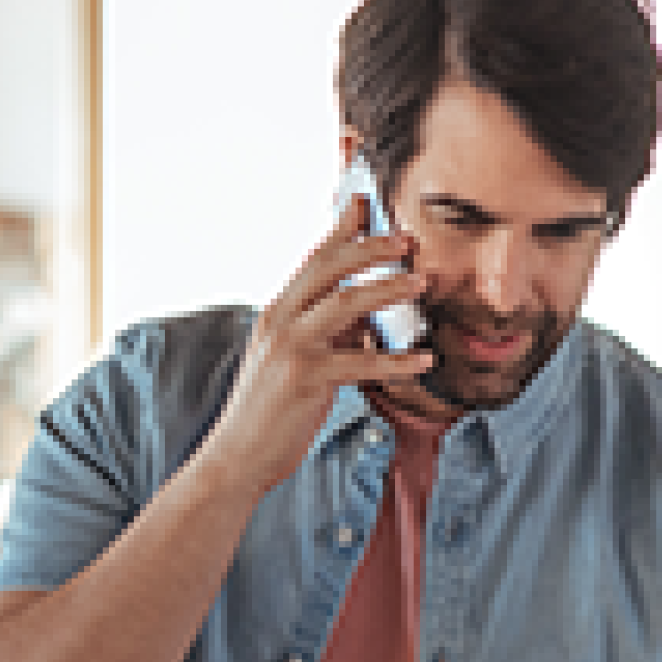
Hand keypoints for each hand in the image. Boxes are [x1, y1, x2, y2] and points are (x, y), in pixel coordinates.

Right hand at [194, 198, 433, 506]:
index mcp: (277, 312)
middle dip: (371, 248)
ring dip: (387, 289)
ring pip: (345, 303)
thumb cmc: (269, 411)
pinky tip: (424, 359)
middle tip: (408, 241)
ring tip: (421, 283)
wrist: (237, 456)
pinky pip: (360, 361)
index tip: (367, 204)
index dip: (342, 229)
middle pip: (329, 268)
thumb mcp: (295, 361)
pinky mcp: (304, 379)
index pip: (313, 259)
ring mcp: (290, 348)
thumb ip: (326, 334)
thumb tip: (367, 319)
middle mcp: (279, 321)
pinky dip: (397, 361)